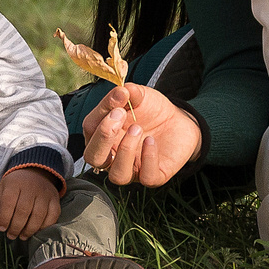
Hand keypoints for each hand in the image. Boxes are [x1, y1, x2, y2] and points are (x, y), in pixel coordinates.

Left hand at [0, 164, 63, 242]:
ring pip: (38, 215)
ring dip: (29, 230)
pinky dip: (44, 227)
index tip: (2, 228)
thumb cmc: (16, 185)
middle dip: (16, 227)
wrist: (36, 172)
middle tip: (11, 235)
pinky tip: (36, 231)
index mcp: (15, 183)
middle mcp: (32, 187)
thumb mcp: (2, 190)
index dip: (4, 218)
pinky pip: (52, 216)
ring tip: (22, 236)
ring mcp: (45, 193)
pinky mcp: (55, 199)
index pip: (9, 202)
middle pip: (24, 211)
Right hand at [78, 84, 204, 187]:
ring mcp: (132, 168)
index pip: (90, 129)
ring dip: (125, 151)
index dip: (102, 113)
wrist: (178, 120)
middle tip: (119, 115)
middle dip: (103, 136)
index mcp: (102, 136)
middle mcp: (112, 156)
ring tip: (138, 128)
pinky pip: (146, 177)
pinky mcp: (154, 175)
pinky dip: (148, 159)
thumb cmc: (151, 110)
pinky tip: (151, 140)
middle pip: (93, 158)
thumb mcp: (139, 96)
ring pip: (117, 176)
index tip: (120, 96)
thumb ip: (128, 92)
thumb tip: (120, 91)